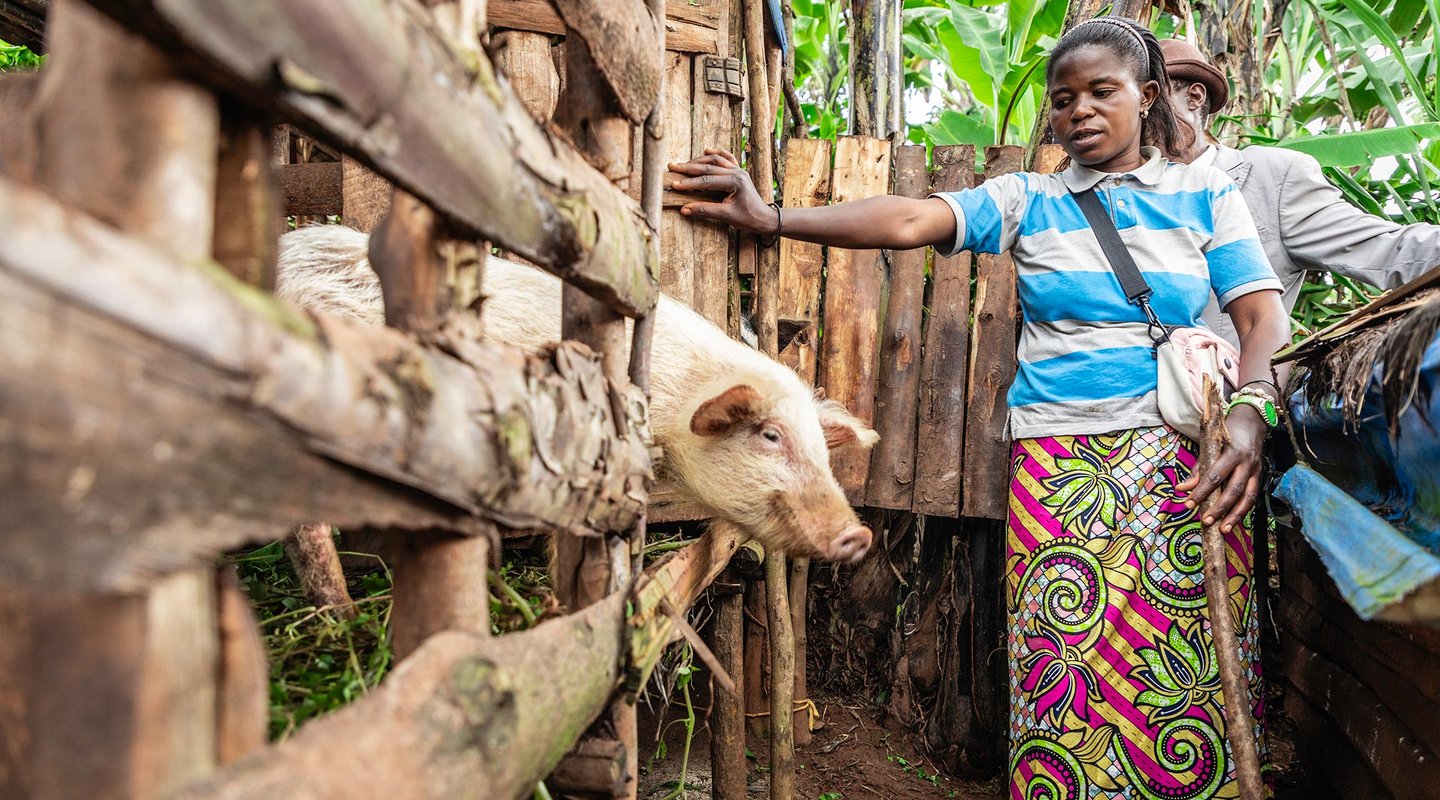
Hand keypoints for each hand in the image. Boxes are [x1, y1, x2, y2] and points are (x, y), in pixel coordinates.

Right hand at [667, 148, 776, 235]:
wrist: (765, 219)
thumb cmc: (749, 219)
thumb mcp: (726, 216)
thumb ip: (705, 210)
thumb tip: (684, 209)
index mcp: (735, 181)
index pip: (706, 180)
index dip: (689, 183)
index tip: (674, 185)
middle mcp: (737, 172)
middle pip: (708, 167)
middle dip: (688, 168)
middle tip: (672, 167)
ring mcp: (739, 170)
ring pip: (715, 160)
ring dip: (698, 161)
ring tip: (683, 164)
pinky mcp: (739, 172)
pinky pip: (727, 158)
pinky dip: (716, 154)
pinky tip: (707, 151)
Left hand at [1176, 406, 1267, 532]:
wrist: (1252, 423)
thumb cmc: (1226, 433)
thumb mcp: (1210, 446)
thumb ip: (1198, 469)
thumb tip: (1182, 489)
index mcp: (1231, 453)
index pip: (1214, 476)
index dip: (1201, 491)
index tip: (1188, 504)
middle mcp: (1246, 463)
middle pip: (1233, 490)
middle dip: (1219, 508)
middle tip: (1206, 521)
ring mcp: (1256, 470)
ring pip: (1247, 497)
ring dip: (1235, 516)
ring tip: (1223, 529)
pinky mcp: (1261, 476)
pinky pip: (1253, 497)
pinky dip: (1244, 510)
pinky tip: (1234, 521)